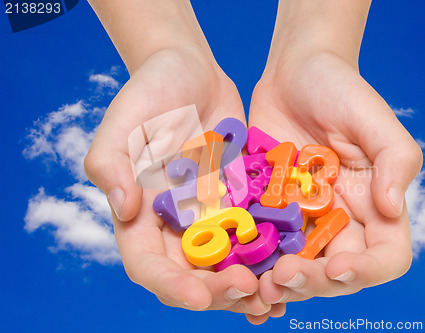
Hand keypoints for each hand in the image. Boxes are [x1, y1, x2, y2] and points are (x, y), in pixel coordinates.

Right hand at [84, 48, 284, 318]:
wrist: (191, 71)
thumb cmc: (151, 92)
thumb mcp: (124, 121)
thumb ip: (111, 163)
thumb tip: (123, 209)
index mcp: (141, 215)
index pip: (147, 265)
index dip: (170, 286)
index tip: (198, 296)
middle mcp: (175, 225)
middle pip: (192, 276)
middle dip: (218, 293)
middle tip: (249, 292)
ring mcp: (210, 216)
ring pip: (227, 266)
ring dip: (248, 288)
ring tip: (274, 297)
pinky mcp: (239, 202)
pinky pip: (254, 238)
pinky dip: (270, 258)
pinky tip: (292, 268)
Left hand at [249, 49, 421, 305]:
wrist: (295, 71)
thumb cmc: (342, 89)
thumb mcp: (376, 119)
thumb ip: (396, 161)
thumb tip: (392, 207)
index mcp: (374, 205)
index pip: (385, 256)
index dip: (367, 271)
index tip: (336, 267)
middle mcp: (340, 219)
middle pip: (335, 272)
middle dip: (312, 282)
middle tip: (282, 278)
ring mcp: (302, 217)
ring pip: (295, 265)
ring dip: (278, 281)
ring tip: (256, 284)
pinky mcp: (268, 208)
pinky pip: (262, 241)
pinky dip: (251, 259)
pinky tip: (234, 266)